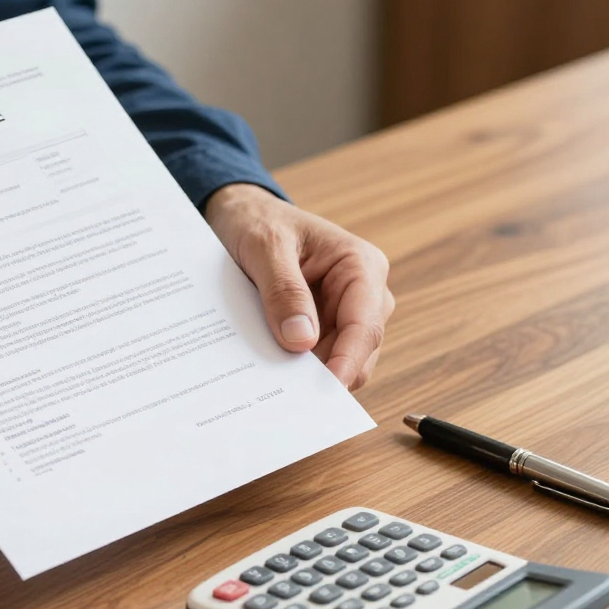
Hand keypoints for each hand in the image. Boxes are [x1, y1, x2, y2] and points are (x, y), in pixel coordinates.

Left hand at [205, 183, 393, 388]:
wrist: (243, 216)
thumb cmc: (258, 222)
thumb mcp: (265, 248)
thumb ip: (284, 291)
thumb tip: (302, 341)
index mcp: (361, 265)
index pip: (365, 325)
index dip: (348, 362)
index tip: (326, 390)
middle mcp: (364, 293)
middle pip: (358, 351)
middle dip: (325, 372)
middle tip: (285, 392)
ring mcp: (346, 313)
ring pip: (339, 360)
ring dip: (308, 372)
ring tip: (271, 378)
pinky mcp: (325, 326)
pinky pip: (319, 357)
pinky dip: (297, 367)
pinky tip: (271, 368)